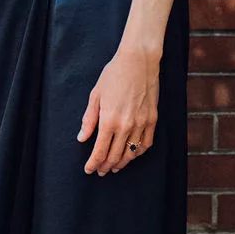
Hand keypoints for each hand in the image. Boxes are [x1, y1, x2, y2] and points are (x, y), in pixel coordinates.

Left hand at [78, 41, 159, 175]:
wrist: (138, 62)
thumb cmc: (114, 74)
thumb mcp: (95, 95)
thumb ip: (89, 119)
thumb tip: (82, 138)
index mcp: (109, 119)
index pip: (100, 151)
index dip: (93, 163)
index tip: (89, 170)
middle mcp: (126, 125)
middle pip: (115, 155)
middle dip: (106, 166)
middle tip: (100, 171)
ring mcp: (142, 124)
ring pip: (131, 153)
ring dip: (122, 163)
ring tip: (114, 167)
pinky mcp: (152, 120)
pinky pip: (146, 144)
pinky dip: (138, 153)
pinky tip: (132, 154)